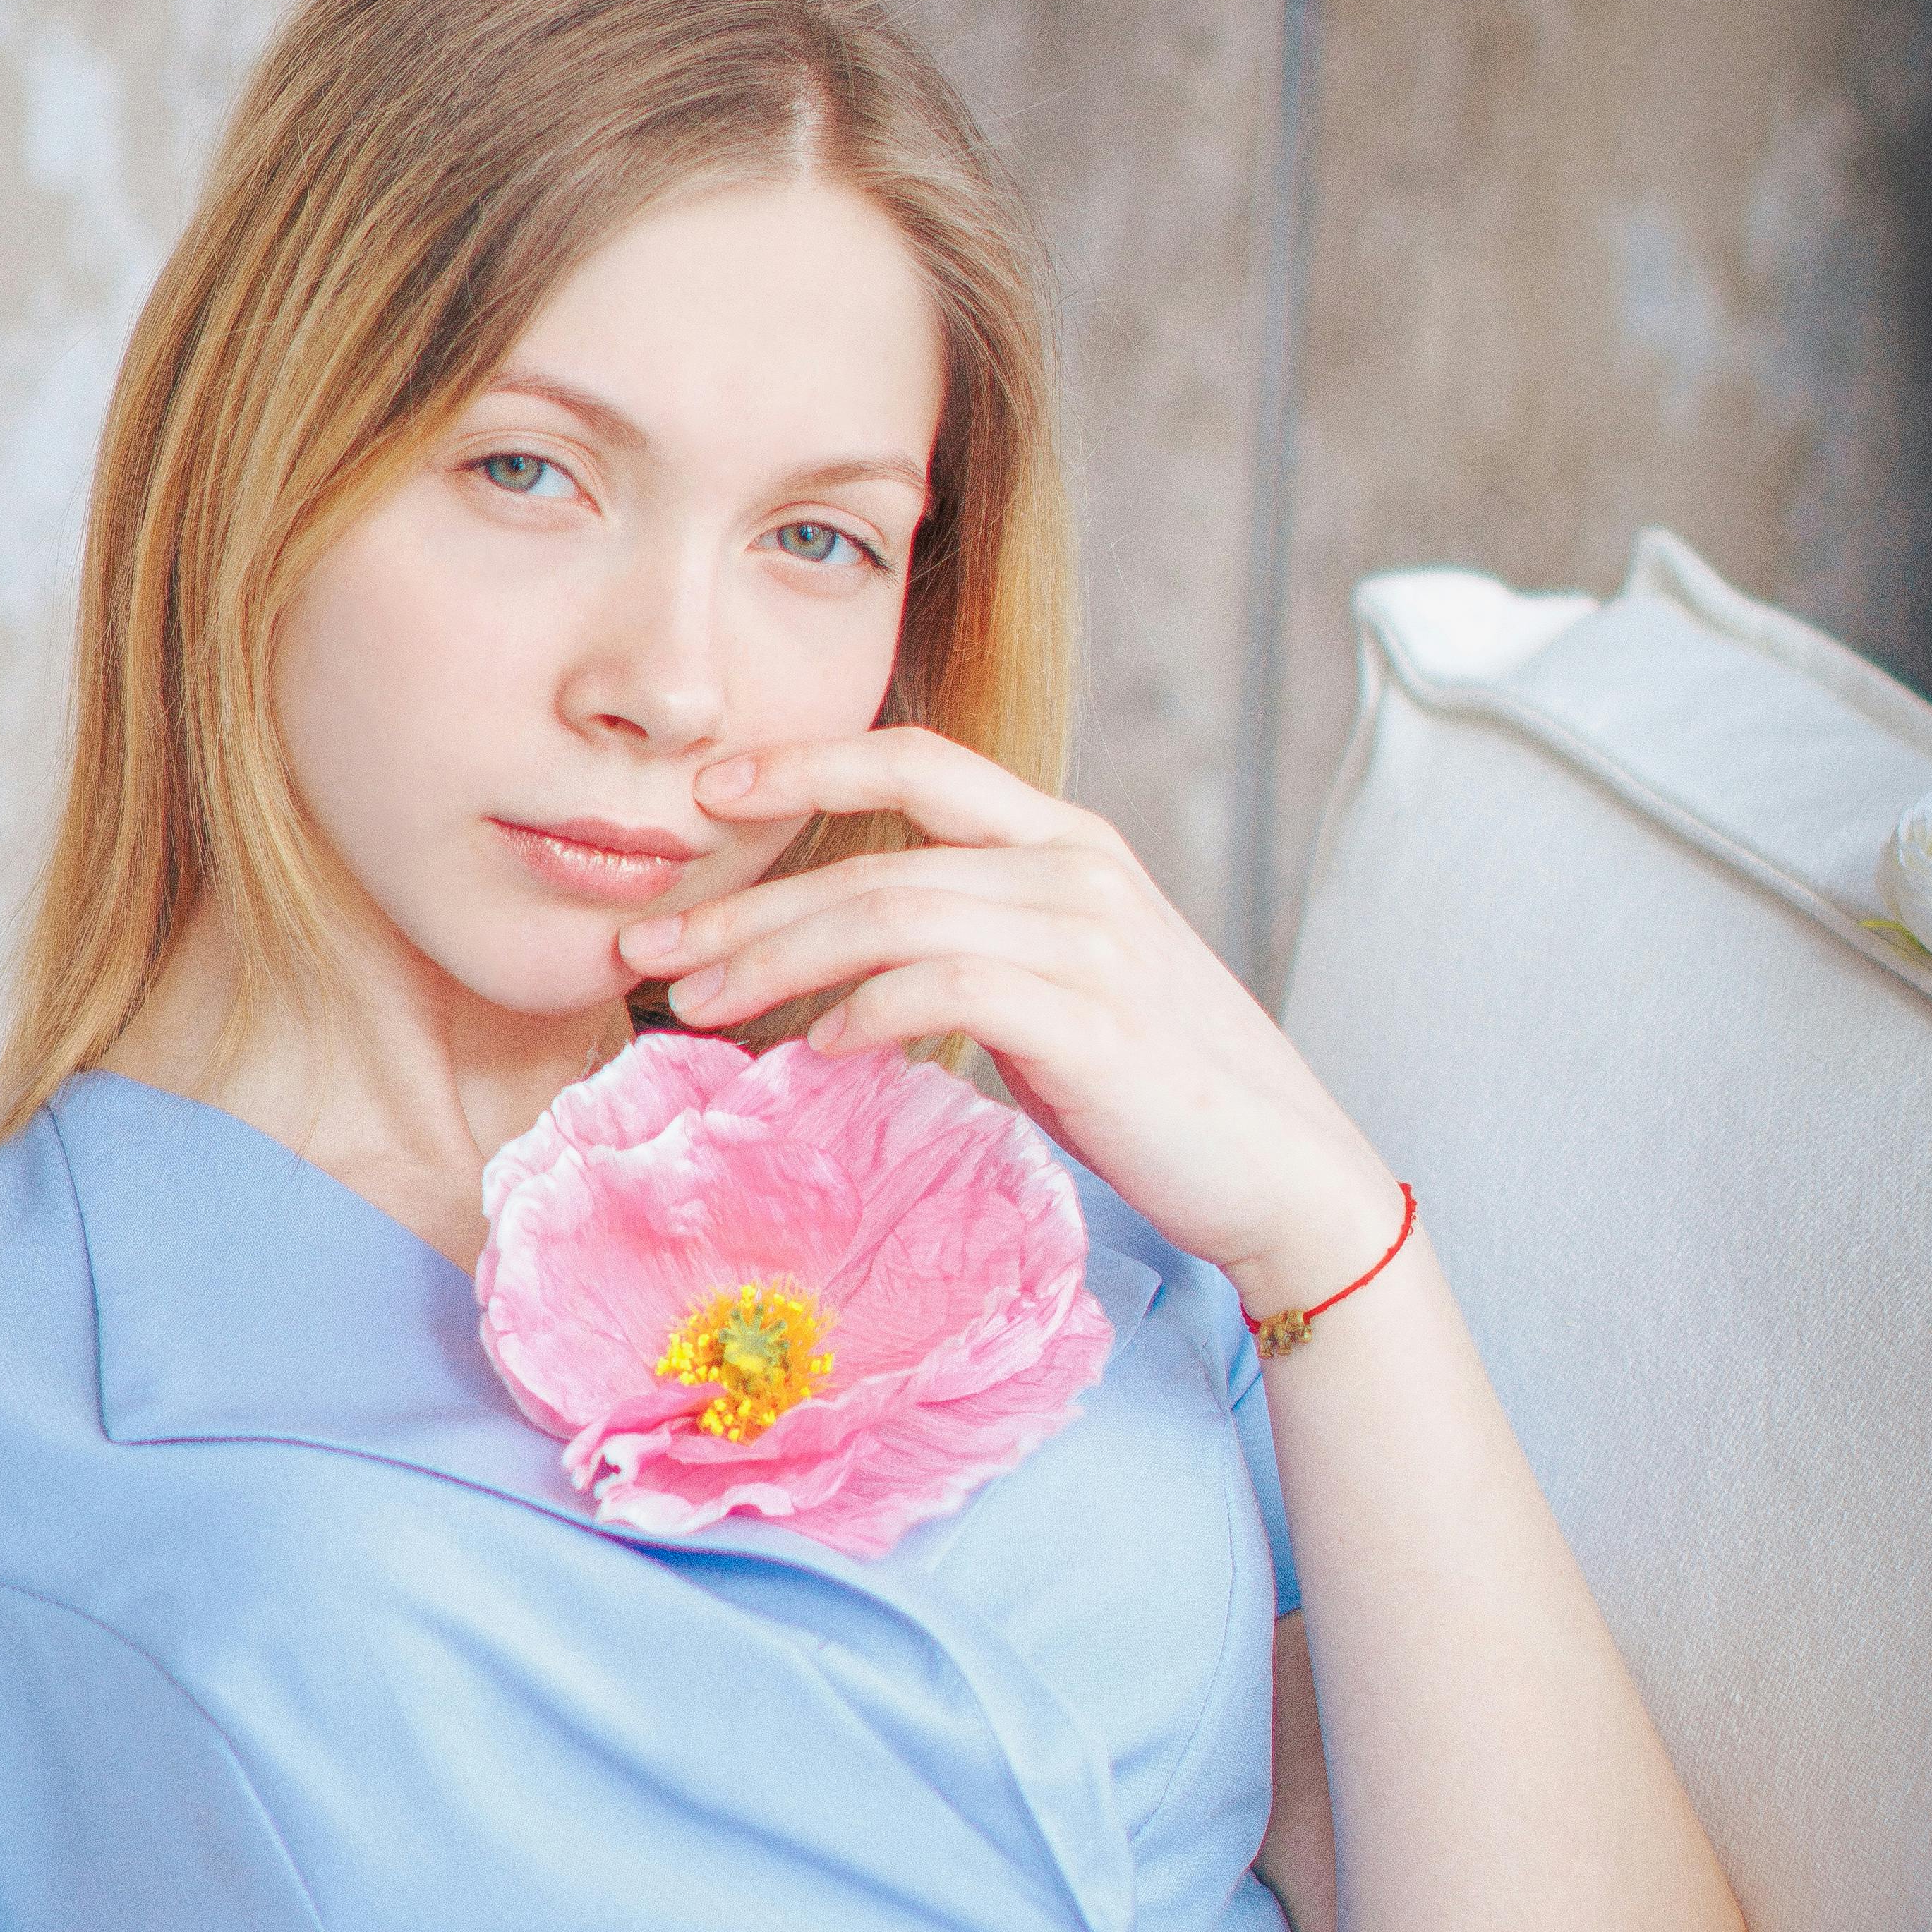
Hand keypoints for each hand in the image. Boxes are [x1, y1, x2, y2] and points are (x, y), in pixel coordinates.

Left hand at [619, 727, 1402, 1315]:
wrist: (1284, 1171)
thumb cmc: (1157, 1091)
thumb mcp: (1060, 989)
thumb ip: (969, 951)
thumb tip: (841, 976)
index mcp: (1066, 841)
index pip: (918, 760)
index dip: (805, 761)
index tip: (706, 793)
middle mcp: (1076, 867)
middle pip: (874, 856)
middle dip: (745, 902)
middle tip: (647, 945)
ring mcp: (1089, 935)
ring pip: (890, 915)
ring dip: (775, 961)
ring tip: (691, 1006)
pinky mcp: (1091, 1014)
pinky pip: (946, 986)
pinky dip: (867, 1010)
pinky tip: (814, 1049)